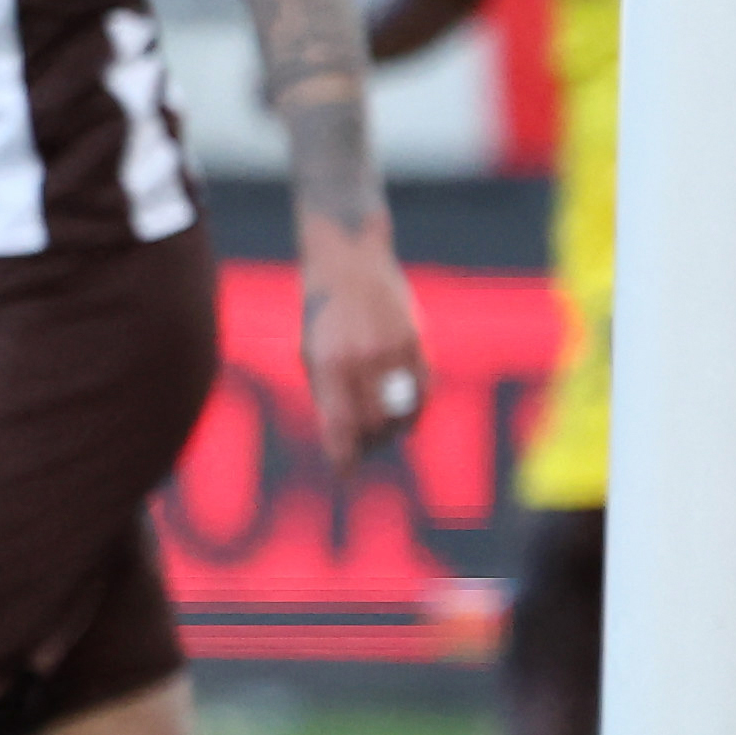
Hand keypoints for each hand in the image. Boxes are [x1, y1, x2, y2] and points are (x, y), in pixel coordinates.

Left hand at [293, 211, 424, 469]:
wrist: (348, 262)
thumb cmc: (322, 314)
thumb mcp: (312, 354)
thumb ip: (328, 397)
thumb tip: (343, 445)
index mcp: (329, 364)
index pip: (341, 427)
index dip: (344, 457)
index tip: (344, 472)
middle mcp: (363, 359)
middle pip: (374, 425)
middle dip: (369, 442)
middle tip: (362, 445)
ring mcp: (393, 350)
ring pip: (404, 412)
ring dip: (394, 429)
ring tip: (382, 427)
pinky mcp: (416, 341)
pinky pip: (423, 391)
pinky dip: (415, 406)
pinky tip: (403, 407)